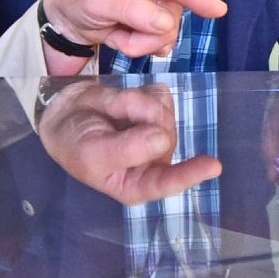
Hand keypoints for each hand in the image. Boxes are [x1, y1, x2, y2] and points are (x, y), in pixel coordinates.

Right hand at [36, 80, 223, 205]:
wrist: (65, 114)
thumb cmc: (74, 144)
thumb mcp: (92, 153)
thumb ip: (126, 148)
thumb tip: (162, 139)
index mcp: (137, 185)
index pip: (166, 183)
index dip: (189, 174)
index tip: (213, 166)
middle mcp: (154, 163)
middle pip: (165, 135)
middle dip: (139, 117)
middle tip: (112, 111)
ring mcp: (158, 135)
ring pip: (163, 112)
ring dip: (135, 103)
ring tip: (112, 109)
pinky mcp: (158, 110)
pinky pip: (160, 95)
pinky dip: (140, 93)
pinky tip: (122, 101)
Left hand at [38, 0, 230, 67]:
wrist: (67, 18)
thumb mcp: (100, 0)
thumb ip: (133, 11)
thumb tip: (166, 23)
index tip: (219, 10)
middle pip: (172, 19)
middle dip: (145, 34)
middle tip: (118, 30)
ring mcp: (156, 9)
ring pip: (166, 36)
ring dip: (139, 43)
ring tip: (117, 33)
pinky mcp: (153, 27)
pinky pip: (159, 45)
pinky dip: (139, 48)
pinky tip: (124, 39)